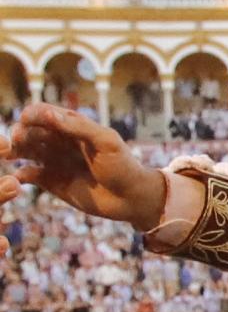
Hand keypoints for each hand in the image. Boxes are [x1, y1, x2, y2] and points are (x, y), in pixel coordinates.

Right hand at [0, 104, 166, 240]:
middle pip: (29, 131)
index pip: (43, 113)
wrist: (131, 198)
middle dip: (19, 133)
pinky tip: (20, 177)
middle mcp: (59, 141)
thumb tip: (47, 113)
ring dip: (13, 150)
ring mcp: (53, 161)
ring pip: (24, 150)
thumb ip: (79, 127)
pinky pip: (28, 174)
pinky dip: (20, 174)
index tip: (27, 121)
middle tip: (16, 142)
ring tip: (10, 155)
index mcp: (72, 126)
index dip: (32, 115)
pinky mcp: (51, 181)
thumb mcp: (106, 142)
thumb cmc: (123, 166)